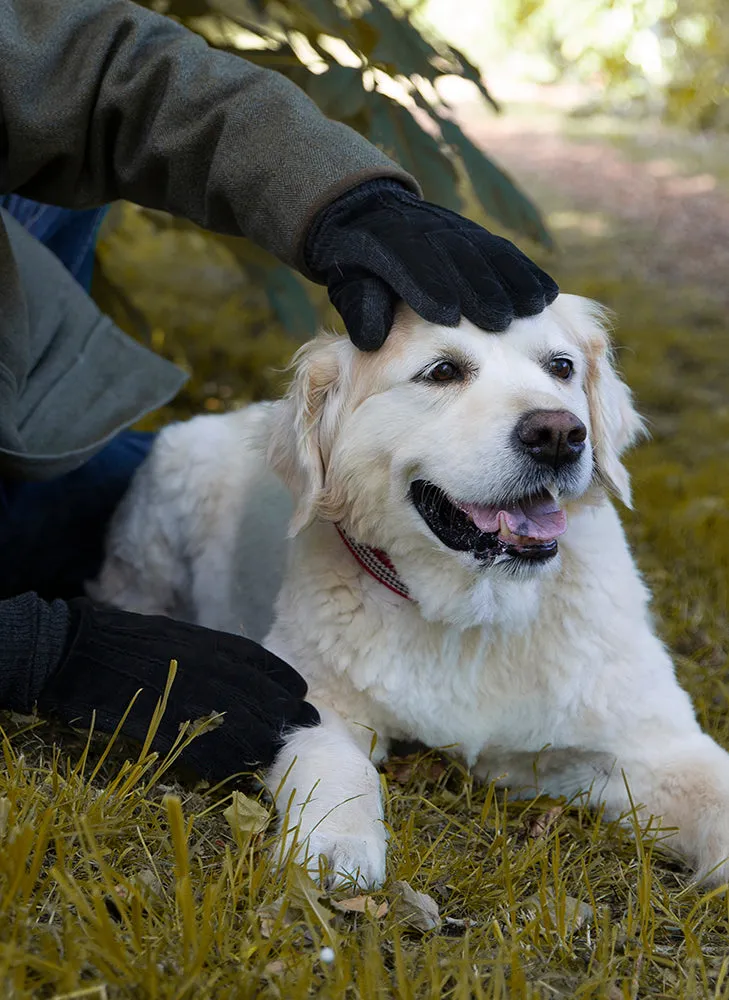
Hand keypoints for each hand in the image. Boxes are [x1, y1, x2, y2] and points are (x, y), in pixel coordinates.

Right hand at [37, 599, 318, 780]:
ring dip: (264, 747)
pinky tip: (237, 770)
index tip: (300, 700)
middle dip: (287, 722)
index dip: (289, 689)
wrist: (81, 652)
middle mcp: (217, 673)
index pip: (274, 671)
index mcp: (219, 646)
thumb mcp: (183, 636)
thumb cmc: (129, 640)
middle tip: (301, 734)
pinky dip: (229, 766)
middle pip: (270, 706)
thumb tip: (248, 677)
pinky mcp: (172, 731)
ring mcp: (196, 702)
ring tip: (274, 756)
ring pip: (249, 734)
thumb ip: (218, 657)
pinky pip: (213, 756)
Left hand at [305, 180, 558, 350]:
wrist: (369, 211)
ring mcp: (456, 231)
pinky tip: (546, 295)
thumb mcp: (346, 282)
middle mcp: (427, 234)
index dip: (430, 287)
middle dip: (480, 289)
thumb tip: (371, 338)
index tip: (448, 316)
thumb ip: (360, 307)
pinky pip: (505, 252)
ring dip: (514, 281)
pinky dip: (527, 272)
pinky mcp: (476, 235)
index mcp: (389, 246)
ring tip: (534, 309)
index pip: (412, 265)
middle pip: (459, 260)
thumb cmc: (357, 263)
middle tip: (500, 321)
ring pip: (490, 254)